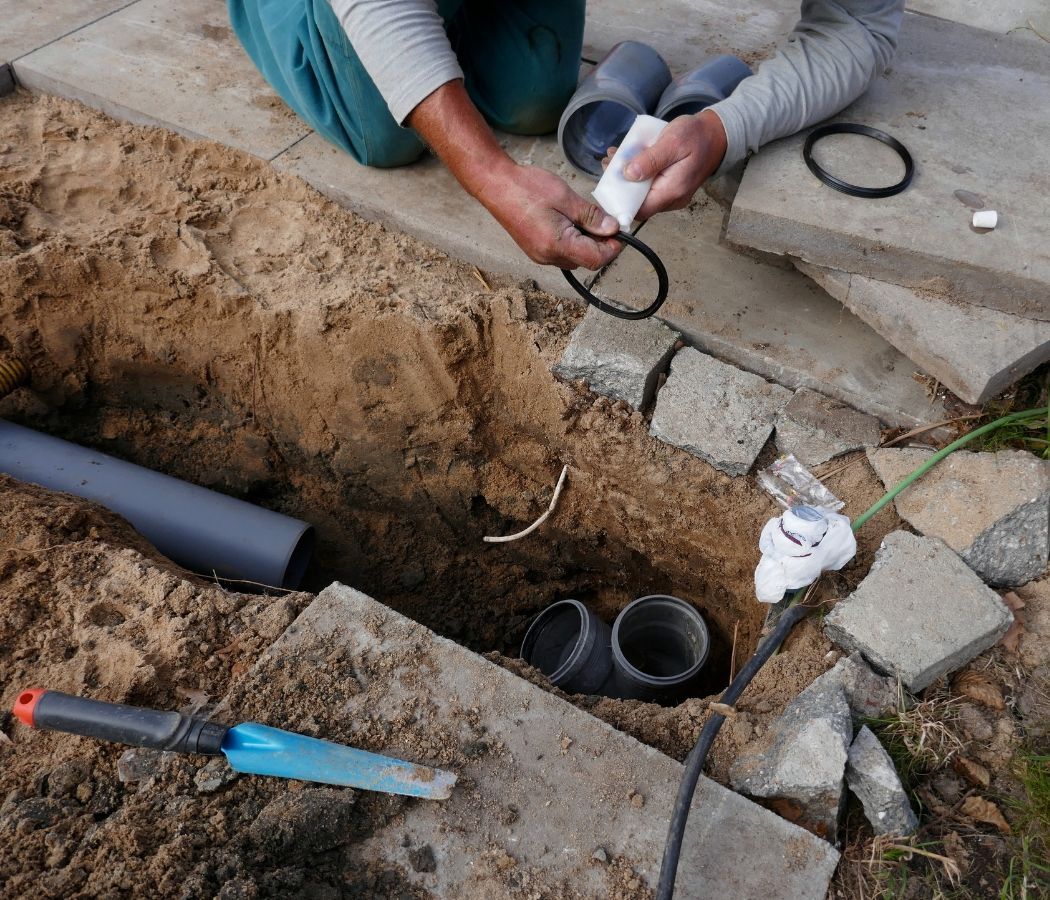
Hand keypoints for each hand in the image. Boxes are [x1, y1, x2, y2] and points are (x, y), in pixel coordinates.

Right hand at [407, 80, 621, 269]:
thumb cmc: (527, 188)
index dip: (612, 248)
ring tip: (585, 219)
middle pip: (586, 261)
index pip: (596, 260)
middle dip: (600, 245)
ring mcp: (540, 256)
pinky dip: (572, 241)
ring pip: (574, 258)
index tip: (618, 232)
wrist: (496, 185)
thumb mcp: (565, 197)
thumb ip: (590, 216)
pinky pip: (561, 253)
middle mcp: (548, 257)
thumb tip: (612, 229)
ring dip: (585, 243)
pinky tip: (569, 222)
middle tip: (604, 221)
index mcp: (557, 245)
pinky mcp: (535, 250)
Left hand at [602, 109, 727, 220]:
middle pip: (638, 203)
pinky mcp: (670, 188)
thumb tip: (628, 175)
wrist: (716, 134)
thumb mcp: (672, 142)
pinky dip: (637, 175)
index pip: (639, 210)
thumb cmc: (696, 136)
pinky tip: (629, 159)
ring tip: (616, 156)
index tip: (608, 182)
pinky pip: (649, 187)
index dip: (620, 201)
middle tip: (609, 163)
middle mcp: (672, 199)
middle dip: (620, 186)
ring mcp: (671, 195)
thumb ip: (650, 160)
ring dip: (626, 179)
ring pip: (642, 195)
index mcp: (672, 191)